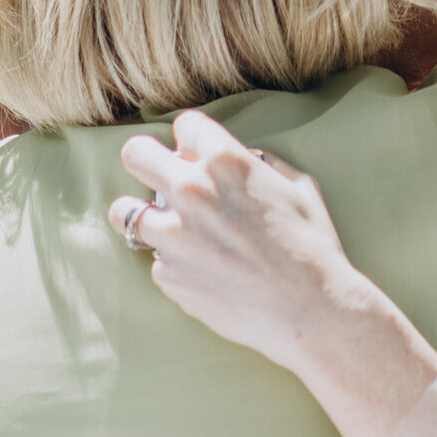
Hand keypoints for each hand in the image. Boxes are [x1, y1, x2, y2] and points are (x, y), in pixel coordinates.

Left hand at [111, 113, 393, 377]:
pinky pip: (157, 259)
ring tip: (167, 226)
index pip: (185, 125)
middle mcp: (192, 192)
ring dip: (144, 215)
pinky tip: (204, 271)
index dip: (194, 139)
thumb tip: (241, 158)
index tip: (198, 154)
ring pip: (123, 210)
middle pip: (135, 153)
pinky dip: (174, 262)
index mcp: (226, 162)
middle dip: (147, 160)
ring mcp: (173, 236)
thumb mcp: (300, 188)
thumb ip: (261, 164)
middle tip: (159, 176)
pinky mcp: (168, 275)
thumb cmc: (312, 247)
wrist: (312, 311)